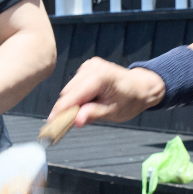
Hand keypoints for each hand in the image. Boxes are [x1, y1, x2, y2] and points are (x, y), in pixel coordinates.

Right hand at [49, 58, 165, 127]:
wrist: (141, 86)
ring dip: (71, 103)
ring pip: (69, 89)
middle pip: (68, 92)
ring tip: (82, 114)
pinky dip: (76, 96)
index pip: (74, 95)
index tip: (51, 124)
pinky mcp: (86, 67)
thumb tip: (76, 121)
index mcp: (101, 77)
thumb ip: (93, 115)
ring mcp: (88, 65)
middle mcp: (92, 67)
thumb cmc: (130, 100)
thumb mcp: (113, 112)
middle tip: (63, 127)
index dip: (61, 110)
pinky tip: (87, 102)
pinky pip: (74, 85)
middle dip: (65, 109)